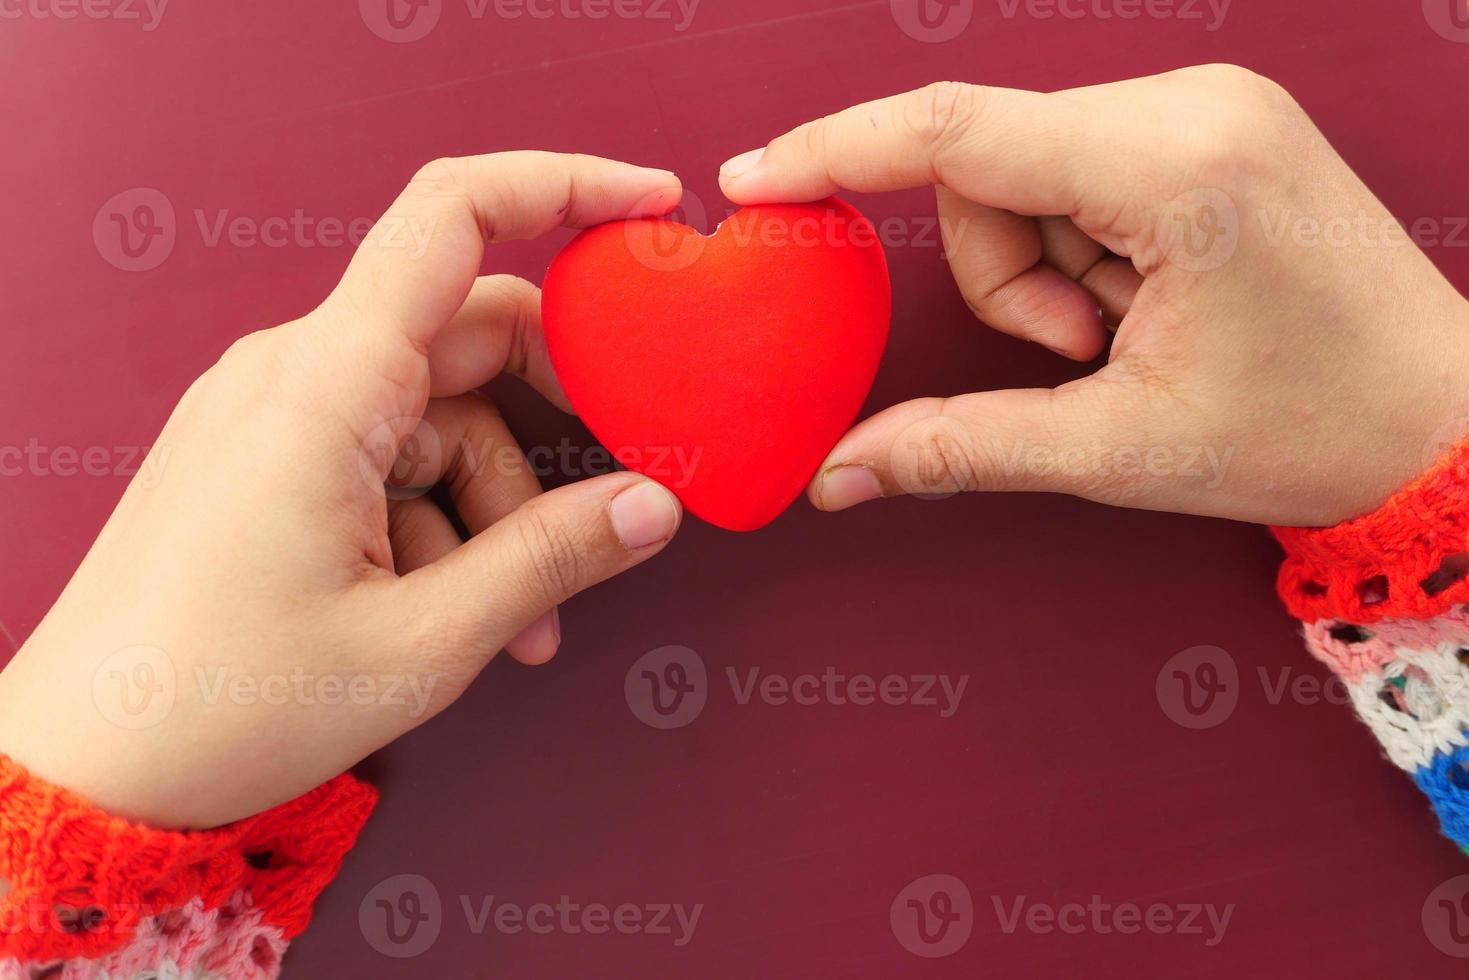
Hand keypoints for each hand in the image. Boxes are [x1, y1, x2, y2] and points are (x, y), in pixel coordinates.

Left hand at [0, 153, 684, 828]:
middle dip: (553, 429)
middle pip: (470, 339)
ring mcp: (274, 414)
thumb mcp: (422, 640)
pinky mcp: (266, 457)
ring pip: (438, 415)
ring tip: (521, 624)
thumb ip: (550, 558)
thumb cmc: (223, 703)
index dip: (563, 186)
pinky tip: (455, 613)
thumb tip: (652, 505)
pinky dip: (442, 520)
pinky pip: (389, 454)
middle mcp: (294, 373)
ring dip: (498, 508)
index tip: (651, 203)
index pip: (453, 215)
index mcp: (326, 384)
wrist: (84, 765)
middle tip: (614, 506)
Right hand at [720, 66, 1468, 526]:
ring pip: (1026, 168)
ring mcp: (1208, 102)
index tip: (754, 178)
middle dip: (1001, 271)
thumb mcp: (1118, 451)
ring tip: (1126, 334)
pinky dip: (1081, 246)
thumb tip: (837, 476)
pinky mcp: (1210, 121)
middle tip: (1079, 349)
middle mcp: (1193, 102)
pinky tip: (1149, 300)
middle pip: (987, 162)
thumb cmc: (1308, 433)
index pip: (958, 132)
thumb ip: (960, 448)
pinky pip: (1078, 166)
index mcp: (1175, 166)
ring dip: (1043, 267)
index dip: (838, 151)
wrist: (1445, 418)